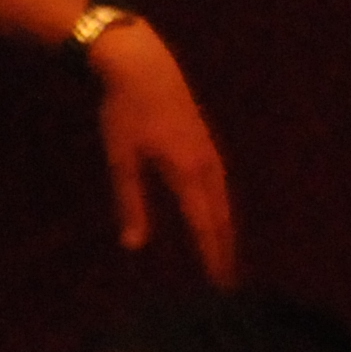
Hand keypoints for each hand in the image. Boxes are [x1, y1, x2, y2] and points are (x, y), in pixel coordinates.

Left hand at [90, 19, 237, 280]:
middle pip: (222, 218)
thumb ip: (130, 203)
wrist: (142, 65)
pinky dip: (222, 209)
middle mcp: (207, 165)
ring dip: (226, 232)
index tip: (219, 286)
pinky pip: (221, 186)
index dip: (212, 257)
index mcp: (187, 172)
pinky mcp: (206, 143)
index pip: (205, 226)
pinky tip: (216, 217)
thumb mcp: (122, 160)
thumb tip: (134, 246)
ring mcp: (210, 152)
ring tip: (225, 258)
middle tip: (228, 285)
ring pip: (224, 202)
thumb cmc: (125, 112)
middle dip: (224, 251)